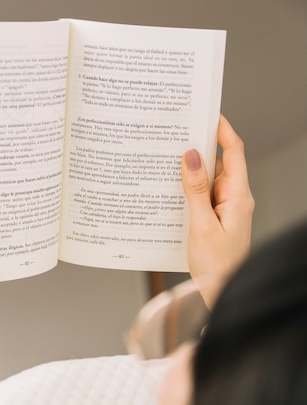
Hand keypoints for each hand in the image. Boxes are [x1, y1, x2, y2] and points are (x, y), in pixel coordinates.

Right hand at [181, 114, 253, 307]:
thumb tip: (192, 156)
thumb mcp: (201, 224)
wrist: (220, 291)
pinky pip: (202, 196)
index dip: (222, 130)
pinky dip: (188, 189)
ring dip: (191, 170)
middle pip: (219, 163)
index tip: (207, 112)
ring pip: (208, 179)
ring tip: (167, 158)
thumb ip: (195, 189)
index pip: (234, 152)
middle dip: (200, 146)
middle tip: (177, 132)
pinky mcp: (215, 218)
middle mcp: (234, 198)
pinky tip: (171, 188)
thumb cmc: (216, 265)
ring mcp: (225, 208)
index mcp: (237, 196)